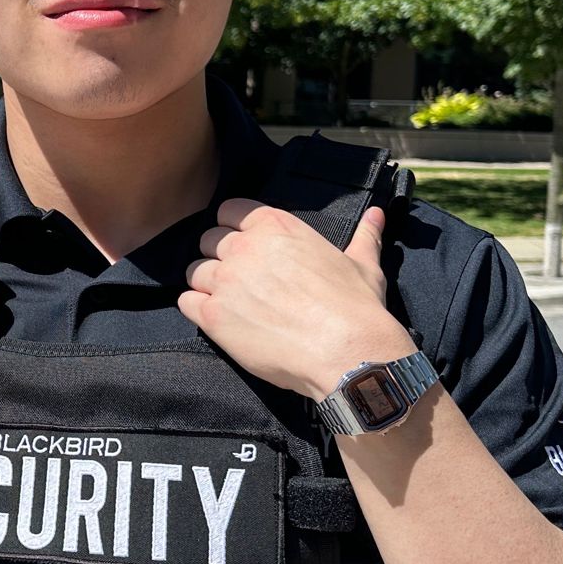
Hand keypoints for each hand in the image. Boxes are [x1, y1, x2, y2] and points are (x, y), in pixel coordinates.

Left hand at [177, 199, 413, 400]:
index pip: (229, 210)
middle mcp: (245, 247)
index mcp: (276, 226)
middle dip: (219, 257)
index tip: (242, 244)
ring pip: (194, 271)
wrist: (348, 353)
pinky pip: (185, 302)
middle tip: (239, 280)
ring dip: (206, 284)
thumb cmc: (357, 308)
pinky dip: (196, 308)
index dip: (232, 227)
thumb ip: (363, 236)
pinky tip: (217, 319)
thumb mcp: (363, 264)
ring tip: (229, 303)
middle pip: (208, 241)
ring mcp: (225, 280)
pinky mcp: (213, 315)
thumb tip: (377, 215)